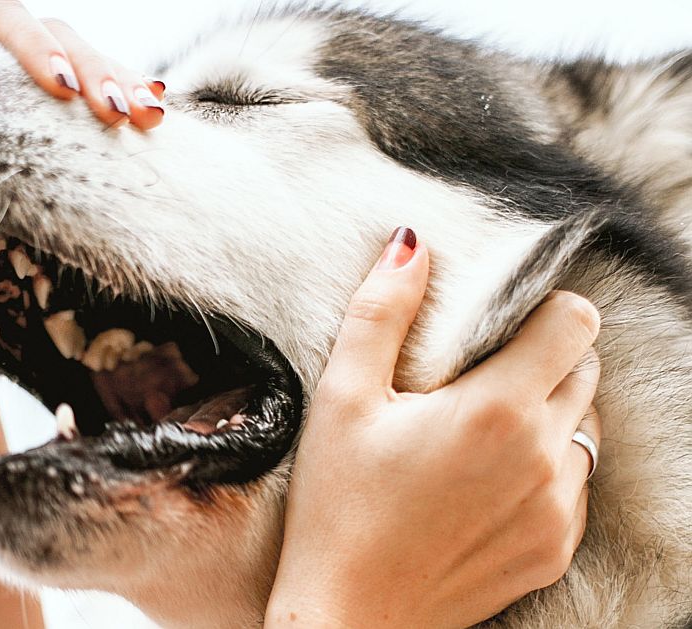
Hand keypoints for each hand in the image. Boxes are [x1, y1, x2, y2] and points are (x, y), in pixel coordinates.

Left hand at [0, 0, 164, 269]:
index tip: (62, 88)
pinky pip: (99, 117)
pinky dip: (127, 112)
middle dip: (96, 70)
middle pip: (55, 40)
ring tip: (150, 118)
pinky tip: (153, 117)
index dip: (36, 44)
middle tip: (124, 113)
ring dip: (122, 88)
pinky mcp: (59, 145)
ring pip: (86, 73)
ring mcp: (30, 110)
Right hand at [266, 228, 601, 627]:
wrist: (348, 616)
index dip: (542, 308)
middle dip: (543, 357)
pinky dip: (546, 466)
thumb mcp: (342, 399)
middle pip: (585, 370)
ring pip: (584, 426)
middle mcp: (544, 457)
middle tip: (479, 375)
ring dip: (549, 411)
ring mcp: (557, 509)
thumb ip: (380, 312)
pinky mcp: (554, 548)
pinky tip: (487, 478)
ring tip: (482, 428)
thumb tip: (410, 242)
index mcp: (496, 409)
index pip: (574, 322)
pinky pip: (577, 483)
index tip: (501, 322)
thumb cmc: (338, 506)